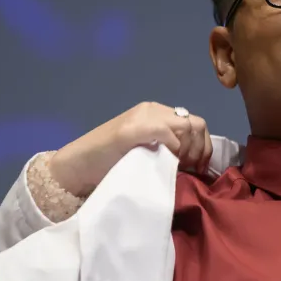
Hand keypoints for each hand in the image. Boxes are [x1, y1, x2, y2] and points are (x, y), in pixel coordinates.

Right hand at [48, 102, 211, 196]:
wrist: (77, 167)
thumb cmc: (109, 165)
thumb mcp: (146, 152)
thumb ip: (166, 149)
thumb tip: (193, 162)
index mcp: (155, 114)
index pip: (194, 123)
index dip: (202, 148)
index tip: (198, 170)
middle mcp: (152, 110)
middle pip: (196, 123)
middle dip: (200, 150)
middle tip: (191, 171)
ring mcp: (142, 117)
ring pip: (187, 125)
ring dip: (190, 150)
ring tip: (181, 169)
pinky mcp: (132, 129)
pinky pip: (168, 132)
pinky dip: (174, 148)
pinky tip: (167, 162)